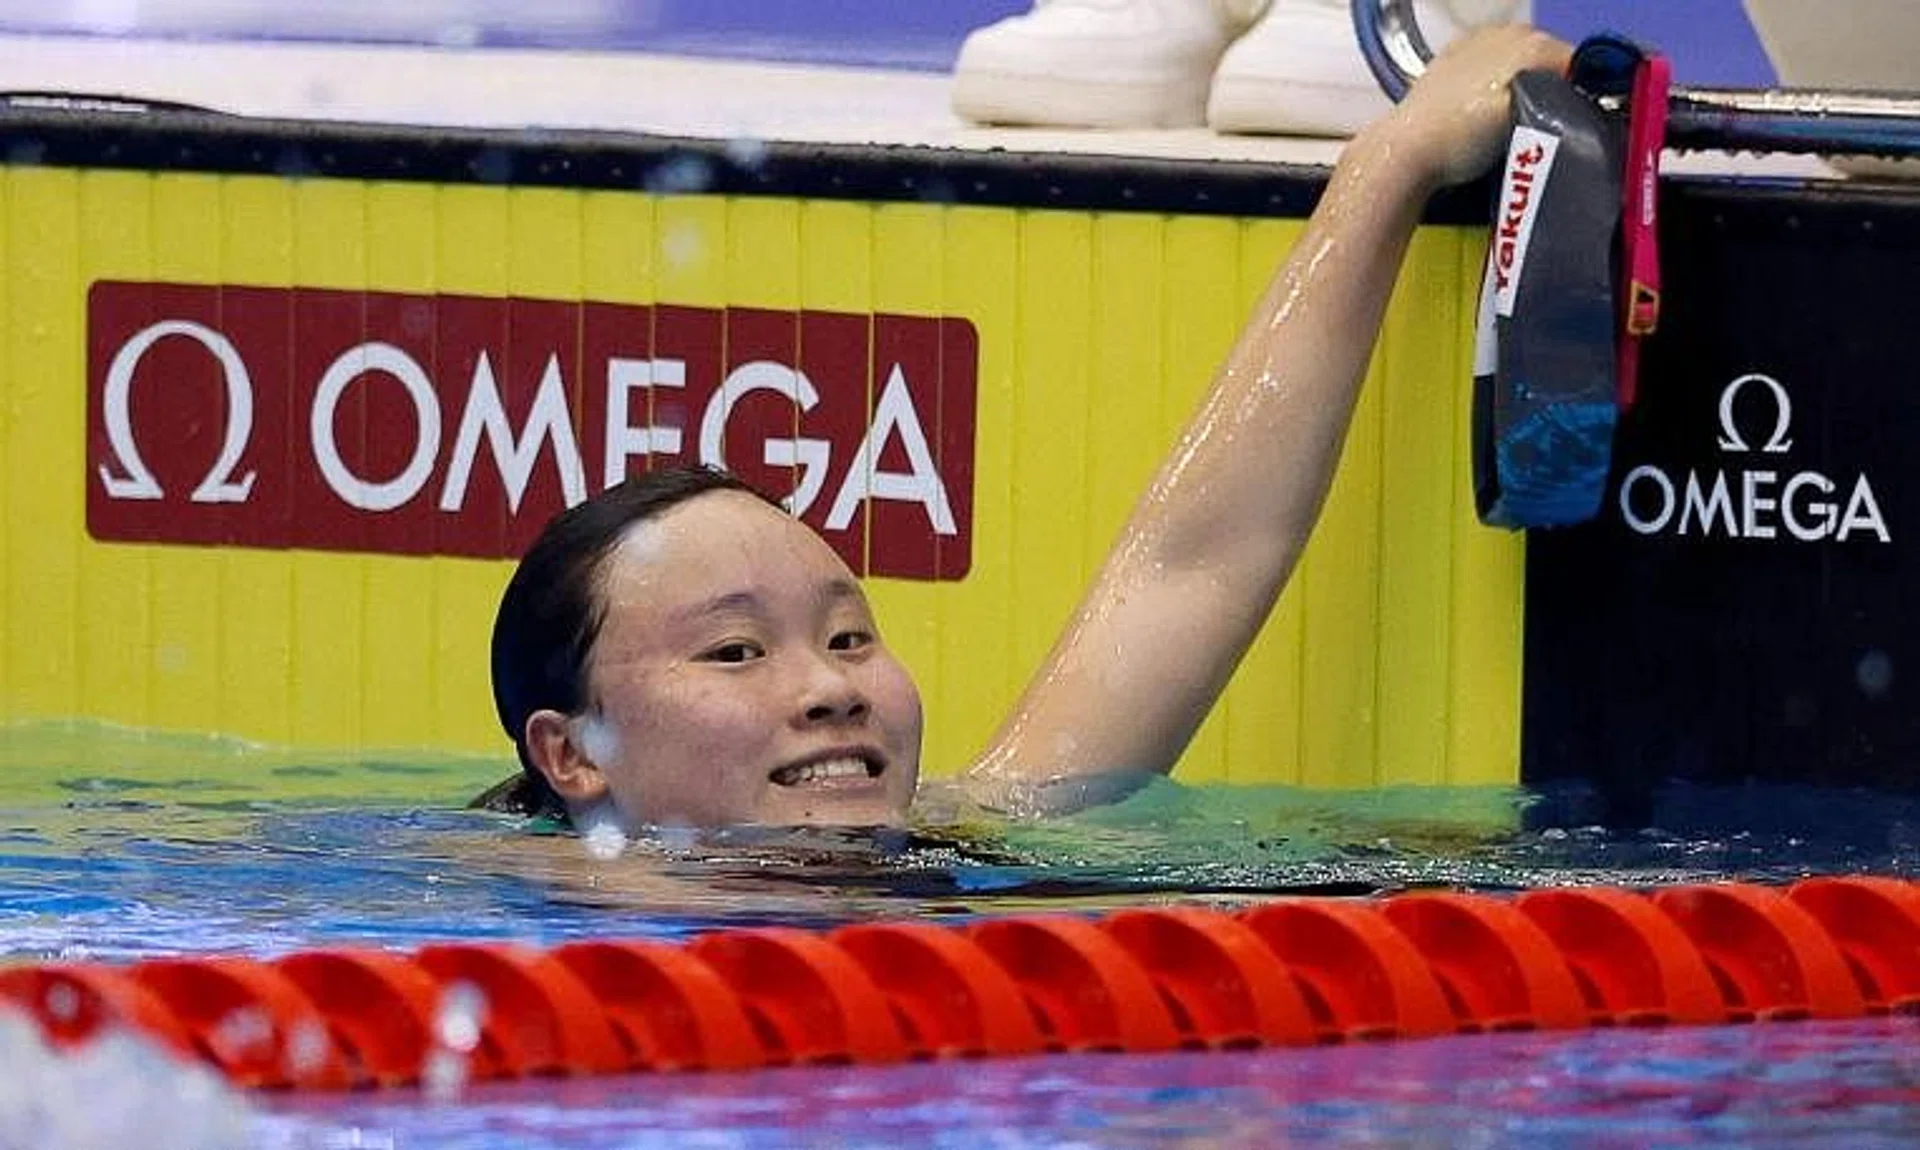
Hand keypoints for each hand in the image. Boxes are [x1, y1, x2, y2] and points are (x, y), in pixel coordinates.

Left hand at [1371, 25, 1574, 187]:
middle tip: (1543, 130)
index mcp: (1531, 41)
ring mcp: (1476, 42)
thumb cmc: (1463, 141)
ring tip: (1511, 125)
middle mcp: (1505, 32)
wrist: (1405, 151)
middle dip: (1551, 92)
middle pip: (1548, 62)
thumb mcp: (1530, 125)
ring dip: (1523, 91)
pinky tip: (1484, 114)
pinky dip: (1495, 89)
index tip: (1574, 126)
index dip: (1580, 97)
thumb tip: (1580, 107)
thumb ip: (1562, 107)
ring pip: (1520, 66)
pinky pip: (1491, 71)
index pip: (1578, 64)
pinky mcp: (1453, 58)